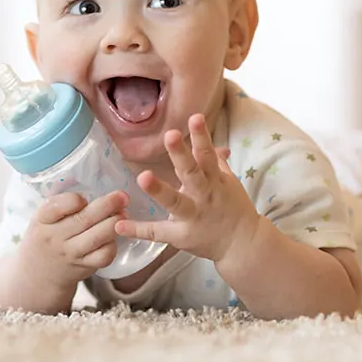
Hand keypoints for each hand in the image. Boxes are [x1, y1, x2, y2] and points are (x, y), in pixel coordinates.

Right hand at [21, 190, 126, 287]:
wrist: (37, 275)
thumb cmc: (45, 237)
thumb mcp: (43, 218)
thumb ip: (62, 203)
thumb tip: (93, 181)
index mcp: (42, 220)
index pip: (56, 206)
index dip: (74, 200)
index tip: (85, 197)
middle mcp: (55, 237)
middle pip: (84, 219)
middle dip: (108, 205)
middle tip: (122, 196)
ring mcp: (70, 254)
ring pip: (97, 237)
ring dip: (114, 223)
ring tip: (124, 214)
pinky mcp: (83, 267)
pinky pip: (103, 256)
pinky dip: (113, 245)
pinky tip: (114, 236)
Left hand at [115, 113, 260, 262]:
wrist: (243, 244)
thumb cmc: (233, 208)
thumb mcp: (229, 182)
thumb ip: (217, 163)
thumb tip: (214, 143)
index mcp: (215, 181)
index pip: (208, 155)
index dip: (201, 137)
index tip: (194, 117)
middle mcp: (204, 196)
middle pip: (192, 173)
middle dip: (181, 155)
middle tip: (170, 135)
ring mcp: (193, 217)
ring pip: (176, 202)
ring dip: (159, 189)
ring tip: (142, 177)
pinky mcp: (181, 236)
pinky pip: (157, 232)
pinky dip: (138, 229)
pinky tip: (118, 225)